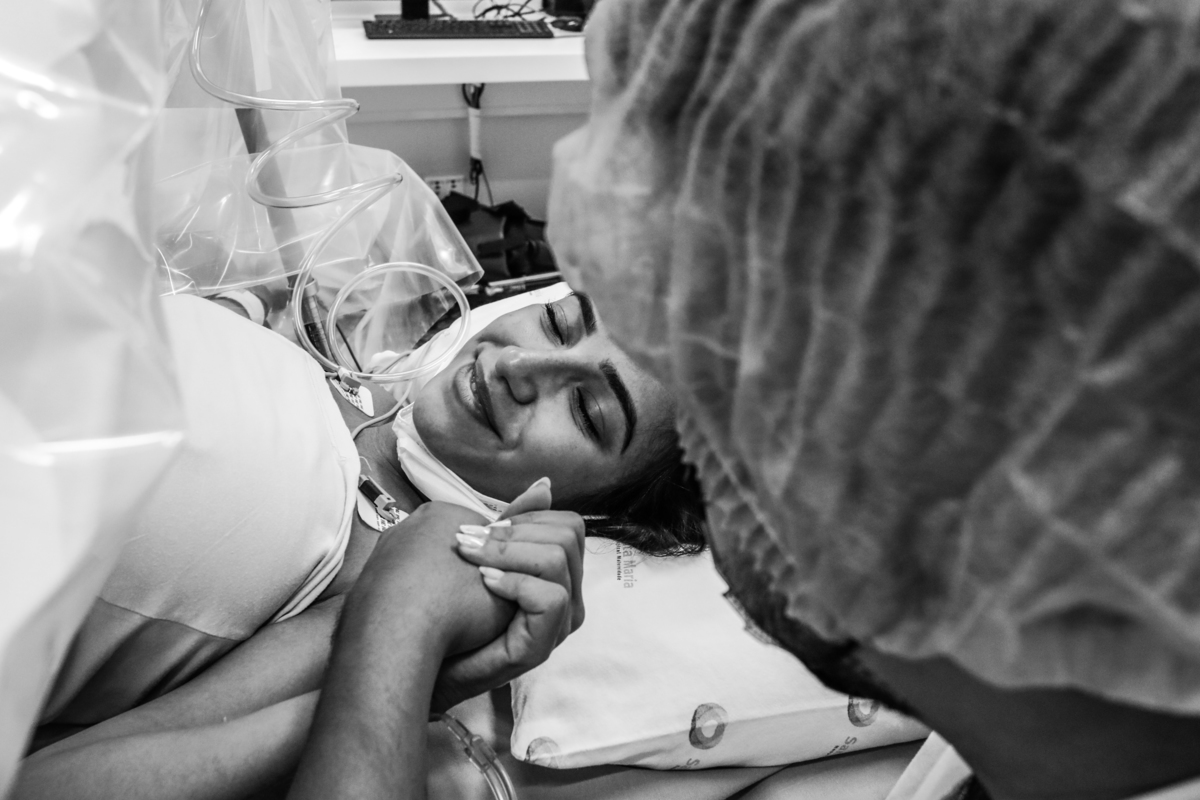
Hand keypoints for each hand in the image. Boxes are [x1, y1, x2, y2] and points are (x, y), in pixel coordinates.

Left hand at [352, 501, 514, 658]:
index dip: (500, 562)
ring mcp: (386, 547)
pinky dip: (412, 598)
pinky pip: (400, 584)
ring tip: (449, 617)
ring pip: (425, 566)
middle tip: (476, 605)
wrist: (394, 636)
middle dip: (465, 571)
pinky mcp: (368, 575)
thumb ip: (519, 566)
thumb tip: (521, 556)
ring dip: (437, 585)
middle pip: (453, 547)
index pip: (485, 534)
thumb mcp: (505, 589)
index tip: (503, 587)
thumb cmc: (455, 606)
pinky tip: (422, 620)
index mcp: (446, 513)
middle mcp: (412, 521)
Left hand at [432, 478, 585, 710]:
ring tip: (473, 561)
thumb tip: (544, 484)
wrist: (413, 660)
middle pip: (568, 537)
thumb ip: (514, 524)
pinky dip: (515, 583)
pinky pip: (551, 598)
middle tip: (473, 542)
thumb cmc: (440, 609)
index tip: (487, 527)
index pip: (569, 527)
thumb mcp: (484, 555)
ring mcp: (556, 625)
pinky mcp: (540, 647)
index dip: (528, 518)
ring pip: (559, 561)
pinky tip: (484, 582)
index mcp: (556, 577)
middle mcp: (566, 600)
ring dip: (510, 553)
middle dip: (517, 533)